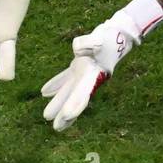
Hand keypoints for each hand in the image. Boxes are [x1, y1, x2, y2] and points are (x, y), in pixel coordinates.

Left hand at [40, 15, 137, 130]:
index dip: (76, 104)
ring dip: (59, 103)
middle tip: (56, 128)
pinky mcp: (79, 66)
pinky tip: (45, 92)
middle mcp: (89, 77)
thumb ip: (87, 43)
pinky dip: (57, 85)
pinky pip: (67, 79)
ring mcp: (84, 73)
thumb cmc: (108, 37)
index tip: (67, 116)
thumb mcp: (99, 38)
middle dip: (66, 114)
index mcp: (93, 73)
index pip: (84, 92)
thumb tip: (76, 49)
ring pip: (69, 91)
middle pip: (75, 98)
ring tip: (46, 117)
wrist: (118, 34)